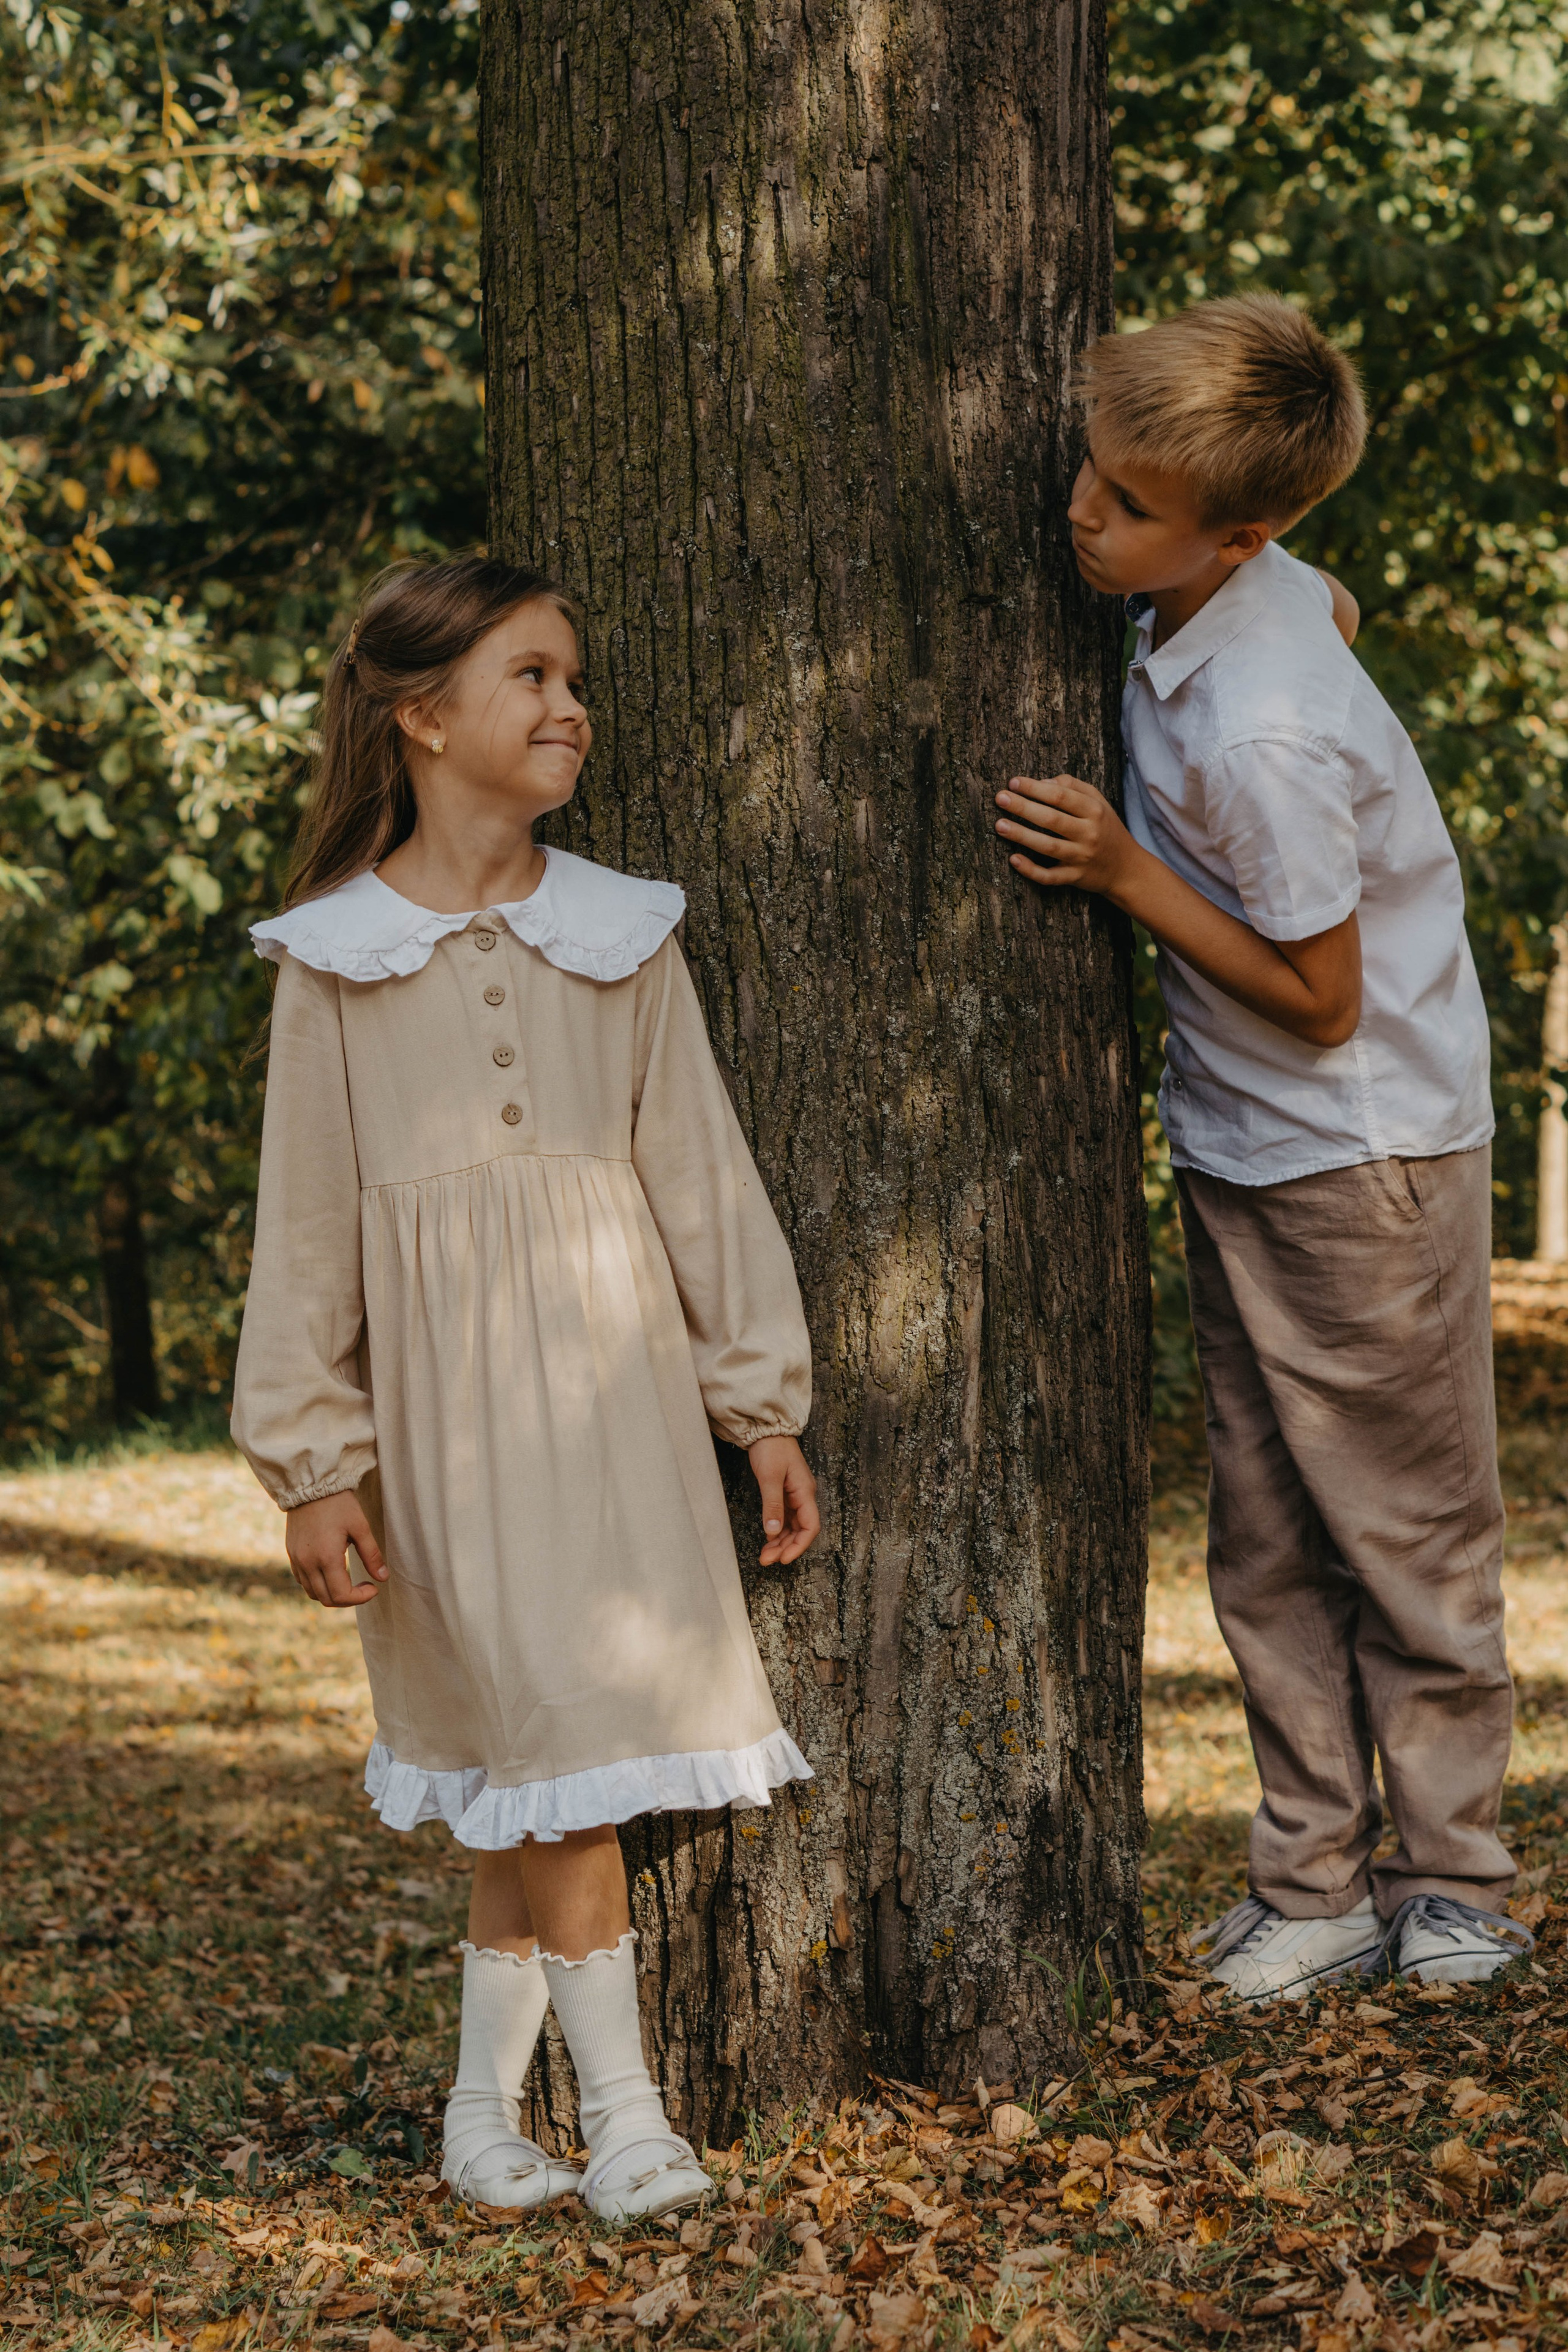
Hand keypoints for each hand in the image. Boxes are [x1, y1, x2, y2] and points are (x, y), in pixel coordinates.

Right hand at [285, 1490, 386, 1606]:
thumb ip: (372, 1555)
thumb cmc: (339, 1504)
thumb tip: (383, 1578)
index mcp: (326, 1557)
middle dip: (348, 1599)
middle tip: (364, 1587)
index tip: (374, 1588)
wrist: (311, 1486)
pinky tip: (332, 1573)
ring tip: (349, 1582)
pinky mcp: (291, 1555)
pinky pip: (303, 1581)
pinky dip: (318, 1585)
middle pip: (327, 1599)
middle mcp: (308, 1563)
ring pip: (313, 1593)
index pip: (342, 1595)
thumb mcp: (360, 1527)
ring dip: (332, 1594)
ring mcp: (297, 1560)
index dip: (360, 1598)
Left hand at [748, 1435, 819, 1566]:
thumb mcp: (769, 1477)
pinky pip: (784, 1518)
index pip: (810, 1526)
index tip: (784, 1559)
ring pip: (792, 1526)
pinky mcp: (784, 1493)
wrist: (767, 1430)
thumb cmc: (771, 1449)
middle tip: (767, 1560)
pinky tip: (768, 1539)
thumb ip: (772, 1505)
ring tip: (765, 1555)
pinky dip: (777, 1530)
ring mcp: (794, 1495)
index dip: (799, 1545)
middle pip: (801, 1530)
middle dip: (786, 1547)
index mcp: (804, 1492)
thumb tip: (772, 1532)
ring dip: (780, 1542)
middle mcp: (803, 1496)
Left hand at [995, 772, 1135, 897]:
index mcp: (1094, 811)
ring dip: (1021, 835)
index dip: (1035, 788)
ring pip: (1048, 847)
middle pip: (1051, 819)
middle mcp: (1089, 834)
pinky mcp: (1075, 878)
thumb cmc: (1106, 828)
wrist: (1126, 868)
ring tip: (999, 825)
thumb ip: (1073, 787)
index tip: (1013, 782)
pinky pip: (1050, 876)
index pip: (1060, 796)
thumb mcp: (1098, 802)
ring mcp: (1081, 858)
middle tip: (999, 798)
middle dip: (1023, 807)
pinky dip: (1031, 870)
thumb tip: (1042, 782)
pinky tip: (1013, 859)